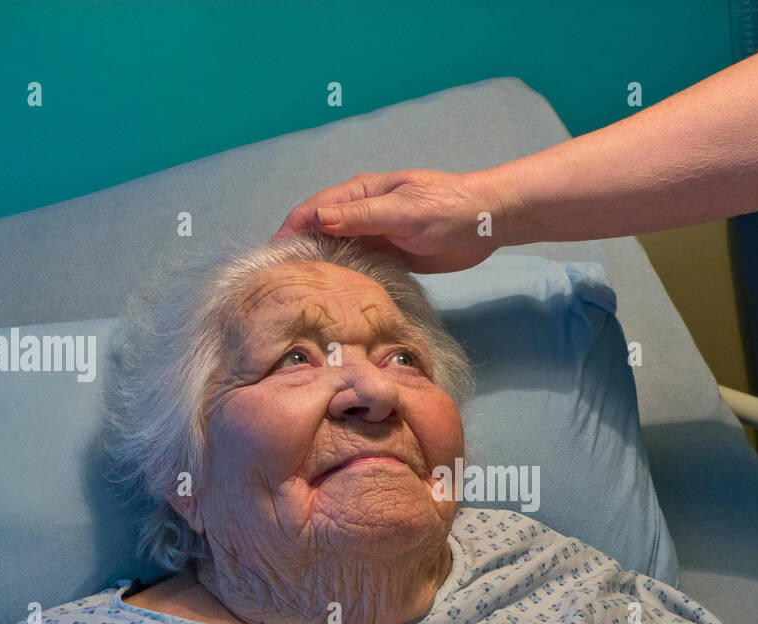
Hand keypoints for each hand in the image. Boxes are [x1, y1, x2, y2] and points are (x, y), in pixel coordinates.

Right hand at [272, 168, 515, 272]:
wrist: (485, 222)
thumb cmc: (447, 208)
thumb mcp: (403, 210)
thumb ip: (362, 216)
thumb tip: (318, 219)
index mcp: (361, 194)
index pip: (313, 210)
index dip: (290, 231)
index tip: (272, 258)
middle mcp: (362, 214)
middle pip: (320, 232)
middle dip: (300, 252)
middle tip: (282, 284)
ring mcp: (375, 235)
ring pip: (338, 251)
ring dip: (321, 268)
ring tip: (302, 295)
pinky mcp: (389, 255)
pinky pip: (359, 266)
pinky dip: (345, 277)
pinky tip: (335, 296)